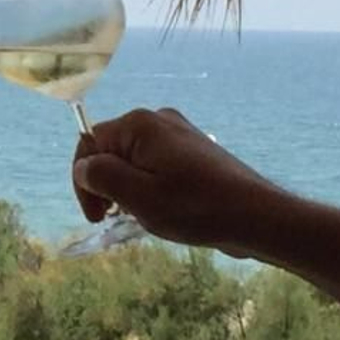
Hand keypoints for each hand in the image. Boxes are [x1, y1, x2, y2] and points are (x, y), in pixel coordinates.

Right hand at [73, 107, 292, 256]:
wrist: (256, 215)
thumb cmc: (195, 208)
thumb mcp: (138, 196)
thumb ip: (101, 177)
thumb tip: (82, 166)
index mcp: (140, 125)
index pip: (90, 145)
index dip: (84, 182)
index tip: (97, 217)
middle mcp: (158, 120)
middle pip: (112, 151)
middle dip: (109, 186)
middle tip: (121, 219)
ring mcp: (178, 134)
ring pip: (134, 161)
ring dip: (131, 190)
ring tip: (149, 217)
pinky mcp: (193, 151)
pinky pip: (156, 165)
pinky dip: (151, 188)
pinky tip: (167, 211)